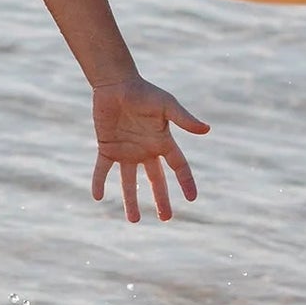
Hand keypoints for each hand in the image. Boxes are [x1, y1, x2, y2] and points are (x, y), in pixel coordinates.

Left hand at [90, 75, 208, 222]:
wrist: (116, 83)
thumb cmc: (143, 91)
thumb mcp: (166, 105)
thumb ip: (183, 119)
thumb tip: (207, 130)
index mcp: (162, 141)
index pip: (178, 166)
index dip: (186, 181)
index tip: (192, 198)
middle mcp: (145, 150)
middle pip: (155, 180)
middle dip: (161, 199)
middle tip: (166, 218)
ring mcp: (126, 151)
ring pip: (129, 181)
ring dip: (131, 200)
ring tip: (134, 221)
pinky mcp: (107, 148)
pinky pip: (103, 169)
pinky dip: (99, 182)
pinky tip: (98, 197)